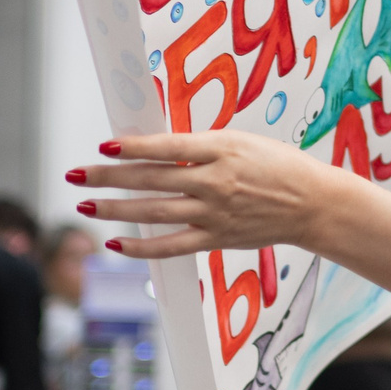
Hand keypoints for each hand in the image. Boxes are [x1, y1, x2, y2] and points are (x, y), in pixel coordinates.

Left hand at [67, 131, 354, 258]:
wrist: (314, 204)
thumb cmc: (278, 166)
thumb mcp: (242, 142)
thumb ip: (201, 147)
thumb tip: (156, 150)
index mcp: (222, 150)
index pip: (167, 148)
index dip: (133, 148)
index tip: (105, 146)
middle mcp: (215, 182)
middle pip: (151, 180)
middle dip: (108, 177)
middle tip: (77, 174)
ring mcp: (215, 212)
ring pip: (155, 212)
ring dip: (116, 209)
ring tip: (85, 205)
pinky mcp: (218, 238)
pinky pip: (173, 245)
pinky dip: (143, 247)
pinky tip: (117, 244)